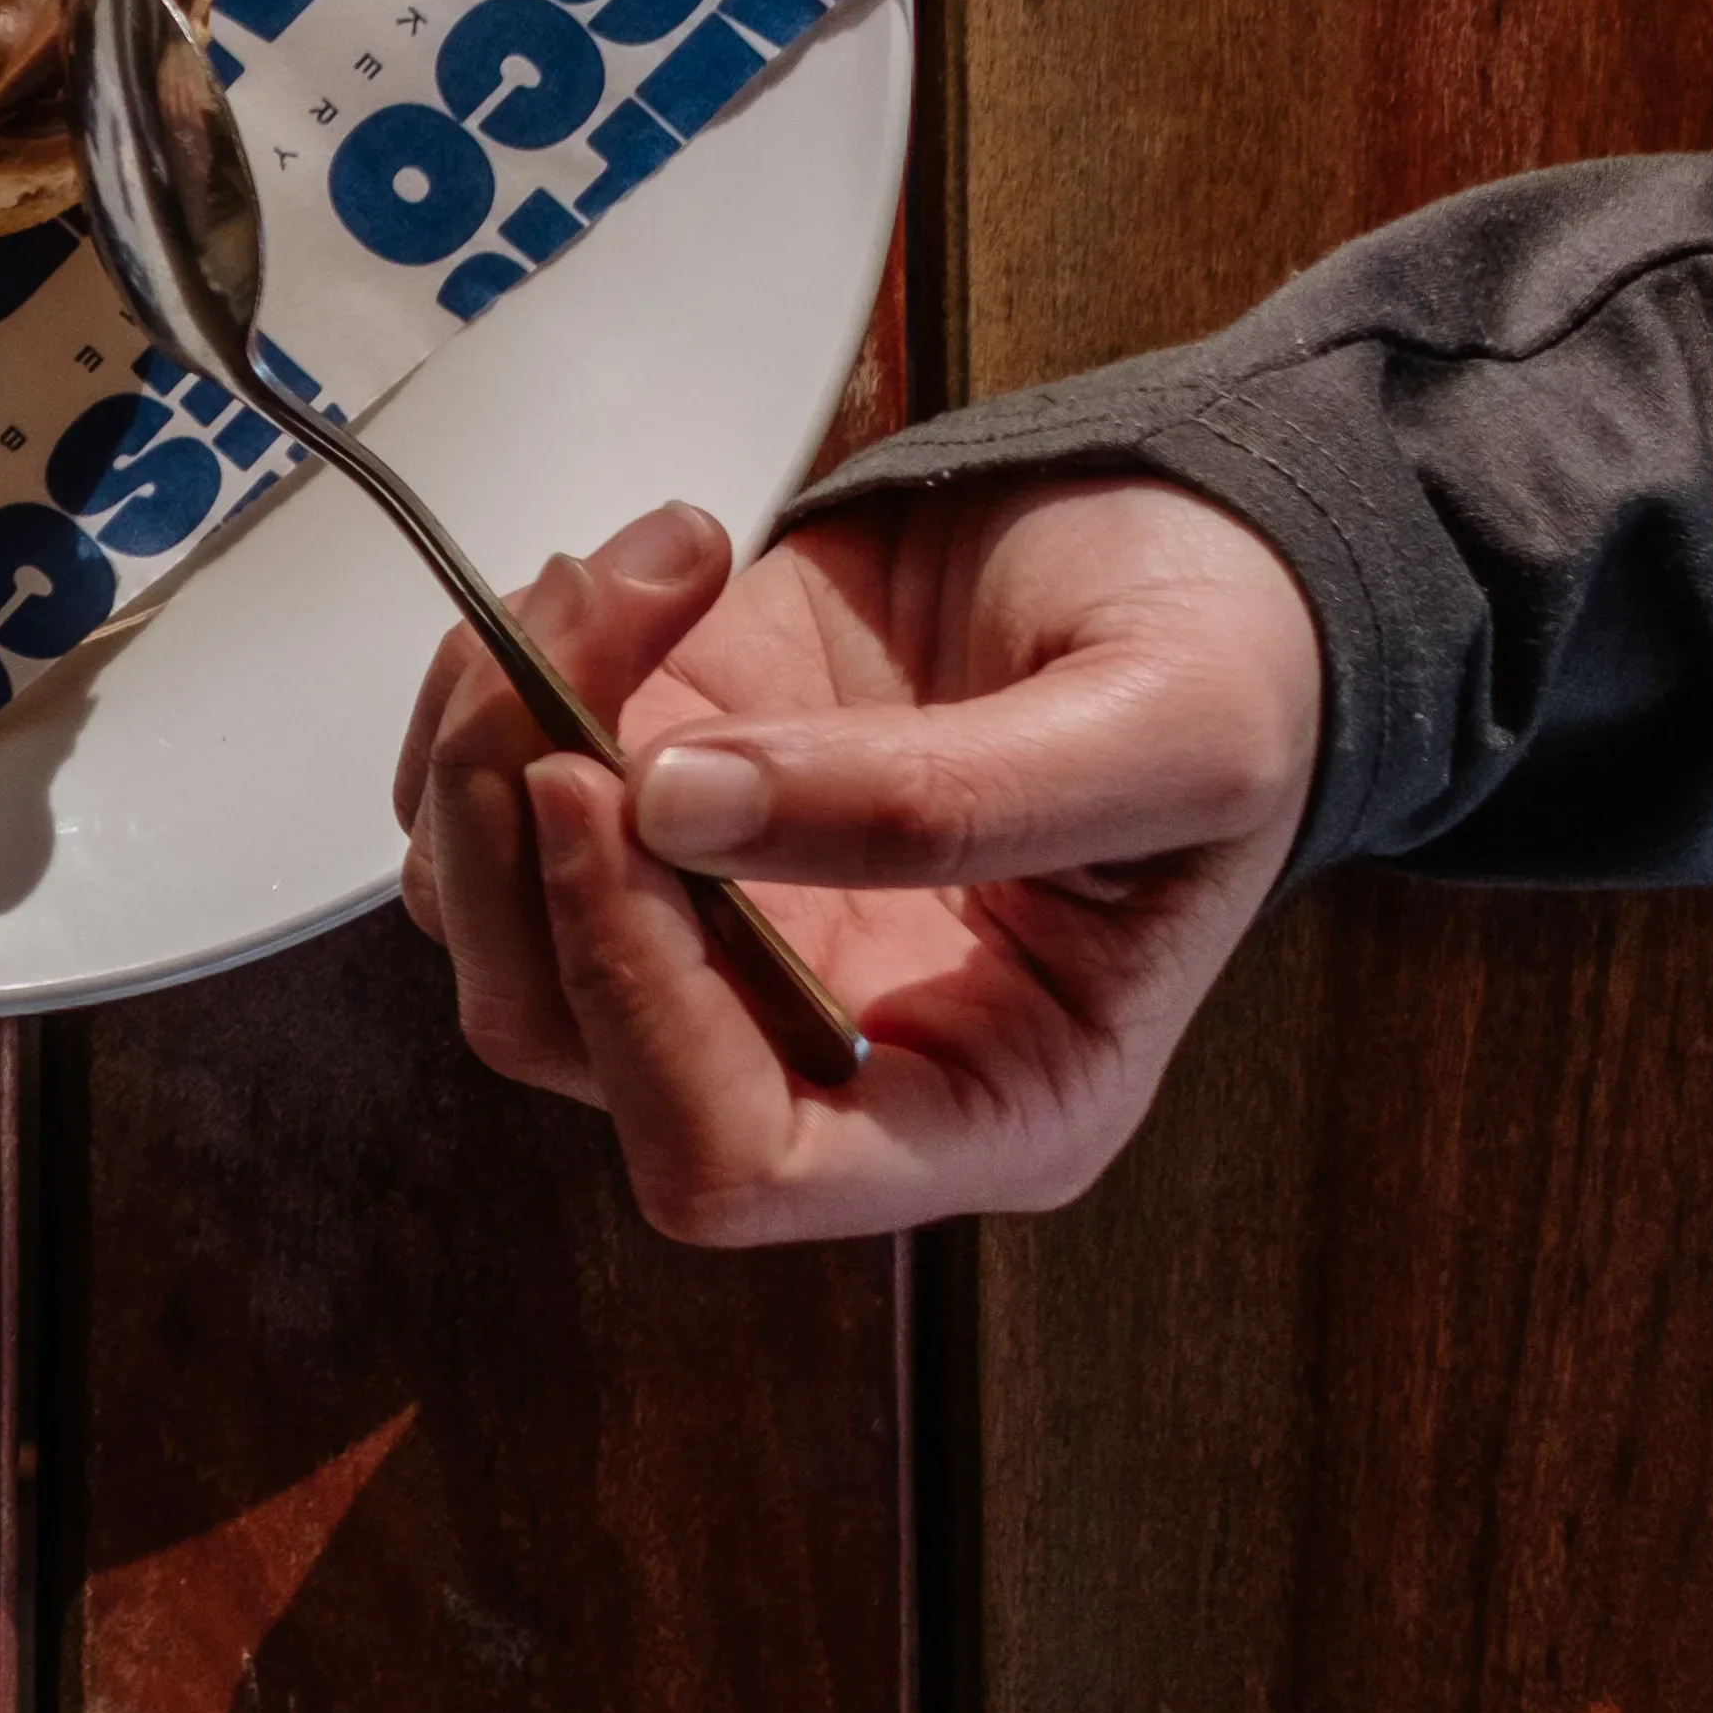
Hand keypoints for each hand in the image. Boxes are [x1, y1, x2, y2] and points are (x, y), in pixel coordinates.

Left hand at [399, 476, 1326, 1244]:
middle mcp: (824, 1050)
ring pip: (485, 909)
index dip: (637, 1001)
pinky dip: (510, 668)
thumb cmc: (1227, 667)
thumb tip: (674, 809)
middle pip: (555, 1032)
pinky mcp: (648, 810)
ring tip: (629, 574)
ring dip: (498, 725)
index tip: (605, 794)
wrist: (1173, 547)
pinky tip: (626, 576)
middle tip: (573, 639)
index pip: (732, 1164)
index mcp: (985, 1105)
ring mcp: (717, 929)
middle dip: (518, 833)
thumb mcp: (1168, 727)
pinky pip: (487, 794)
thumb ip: (940, 798)